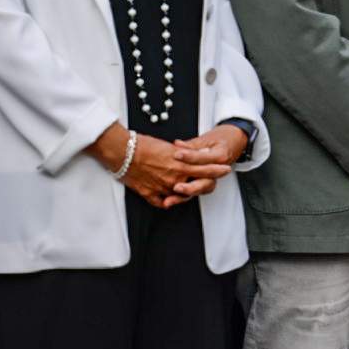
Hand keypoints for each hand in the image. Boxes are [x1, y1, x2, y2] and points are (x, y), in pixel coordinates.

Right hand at [89, 124, 231, 208]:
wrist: (123, 152)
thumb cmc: (143, 145)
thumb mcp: (167, 147)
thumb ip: (181, 155)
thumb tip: (192, 155)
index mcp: (180, 164)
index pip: (205, 168)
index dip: (217, 170)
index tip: (226, 169)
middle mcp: (174, 178)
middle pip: (197, 184)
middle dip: (206, 182)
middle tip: (215, 181)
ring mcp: (162, 188)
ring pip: (181, 195)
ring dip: (185, 192)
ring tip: (188, 187)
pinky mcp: (150, 193)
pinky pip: (162, 202)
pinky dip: (166, 201)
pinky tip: (169, 199)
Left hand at [169, 124, 250, 197]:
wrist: (235, 140)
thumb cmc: (222, 138)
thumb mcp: (207, 138)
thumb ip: (191, 145)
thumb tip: (177, 145)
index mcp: (220, 156)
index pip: (204, 158)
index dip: (189, 156)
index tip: (177, 154)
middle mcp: (219, 169)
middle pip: (206, 181)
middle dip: (190, 186)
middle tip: (176, 186)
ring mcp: (214, 177)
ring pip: (201, 189)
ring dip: (186, 195)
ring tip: (172, 198)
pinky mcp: (208, 181)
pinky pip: (197, 190)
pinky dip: (185, 196)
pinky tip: (174, 199)